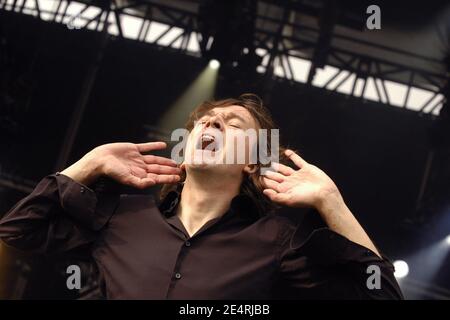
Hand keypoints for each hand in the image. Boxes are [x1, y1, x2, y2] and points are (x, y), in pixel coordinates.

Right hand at [61, 142, 180, 188]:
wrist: (100, 159)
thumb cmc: (112, 171)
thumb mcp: (127, 179)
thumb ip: (140, 183)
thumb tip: (153, 184)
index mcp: (140, 175)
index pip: (157, 177)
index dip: (168, 178)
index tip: (178, 179)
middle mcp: (140, 167)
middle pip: (158, 169)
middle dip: (169, 171)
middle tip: (181, 171)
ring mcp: (137, 158)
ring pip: (155, 160)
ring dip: (165, 161)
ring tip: (175, 163)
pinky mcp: (133, 149)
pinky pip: (146, 147)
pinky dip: (155, 146)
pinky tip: (164, 145)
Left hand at [261, 149, 340, 209]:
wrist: (325, 194)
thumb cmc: (307, 199)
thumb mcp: (289, 200)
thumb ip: (276, 197)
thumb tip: (264, 192)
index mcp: (285, 189)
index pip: (272, 184)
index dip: (264, 181)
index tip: (256, 176)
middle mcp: (291, 182)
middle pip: (276, 177)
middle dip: (269, 174)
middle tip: (260, 168)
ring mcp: (298, 175)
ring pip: (285, 169)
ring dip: (278, 166)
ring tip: (270, 162)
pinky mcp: (306, 169)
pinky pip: (298, 161)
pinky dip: (292, 156)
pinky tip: (287, 152)